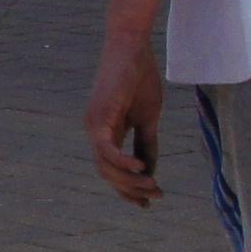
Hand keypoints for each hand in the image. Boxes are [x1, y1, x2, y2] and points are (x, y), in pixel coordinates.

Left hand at [87, 40, 164, 206]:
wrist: (132, 48)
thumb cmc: (139, 78)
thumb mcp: (148, 117)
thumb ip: (147, 142)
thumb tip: (150, 168)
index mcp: (107, 134)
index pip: (113, 170)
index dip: (128, 189)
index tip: (148, 203)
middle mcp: (96, 132)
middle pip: (108, 173)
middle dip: (131, 189)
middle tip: (155, 197)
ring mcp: (94, 124)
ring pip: (106, 165)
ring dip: (129, 180)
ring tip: (152, 185)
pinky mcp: (99, 115)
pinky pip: (105, 147)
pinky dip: (121, 161)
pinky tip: (141, 168)